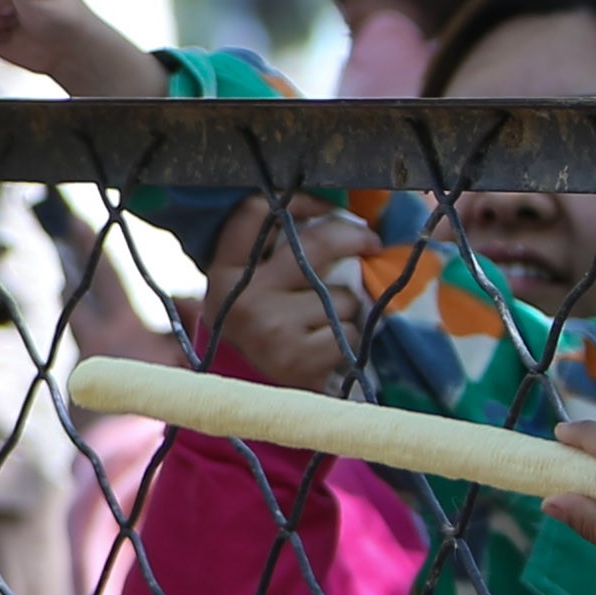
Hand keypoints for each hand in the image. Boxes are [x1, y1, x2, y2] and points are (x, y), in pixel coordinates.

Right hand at [195, 207, 379, 394]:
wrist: (250, 394)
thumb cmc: (262, 325)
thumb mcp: (250, 286)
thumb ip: (276, 252)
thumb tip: (338, 214)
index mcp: (225, 271)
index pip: (256, 212)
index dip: (299, 200)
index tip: (328, 207)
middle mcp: (244, 297)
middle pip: (315, 244)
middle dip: (352, 238)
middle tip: (371, 242)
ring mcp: (271, 328)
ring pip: (342, 295)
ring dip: (347, 306)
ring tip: (325, 321)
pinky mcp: (300, 358)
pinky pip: (351, 331)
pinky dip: (350, 338)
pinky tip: (328, 346)